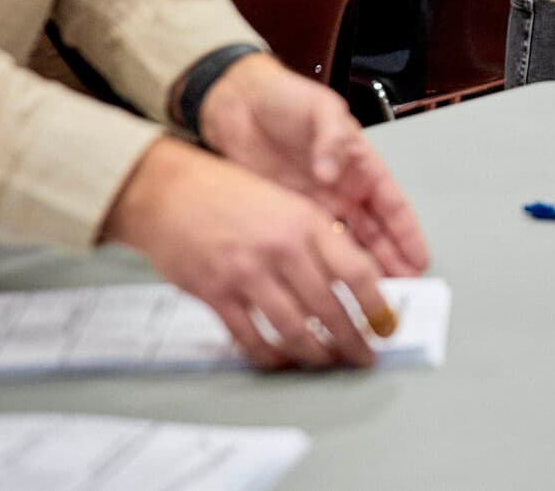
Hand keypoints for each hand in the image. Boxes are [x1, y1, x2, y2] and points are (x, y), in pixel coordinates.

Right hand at [101, 138, 395, 369]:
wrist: (169, 191)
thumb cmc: (231, 194)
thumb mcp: (288, 202)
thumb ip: (318, 239)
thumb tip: (352, 282)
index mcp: (307, 222)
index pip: (357, 272)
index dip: (376, 306)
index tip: (386, 326)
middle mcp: (282, 249)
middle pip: (329, 309)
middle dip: (352, 341)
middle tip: (363, 358)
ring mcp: (246, 273)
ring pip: (293, 329)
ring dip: (315, 355)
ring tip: (327, 364)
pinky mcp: (214, 294)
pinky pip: (250, 337)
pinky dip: (269, 356)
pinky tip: (282, 361)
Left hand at [199, 55, 429, 278]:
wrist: (237, 106)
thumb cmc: (285, 99)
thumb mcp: (320, 109)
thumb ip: (332, 137)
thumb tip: (331, 171)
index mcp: (360, 163)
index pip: (392, 204)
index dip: (407, 233)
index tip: (419, 259)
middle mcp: (343, 189)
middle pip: (376, 232)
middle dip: (391, 261)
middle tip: (402, 292)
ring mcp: (317, 204)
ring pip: (347, 245)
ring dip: (360, 270)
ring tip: (370, 298)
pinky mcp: (288, 215)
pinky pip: (311, 246)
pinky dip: (323, 267)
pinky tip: (329, 288)